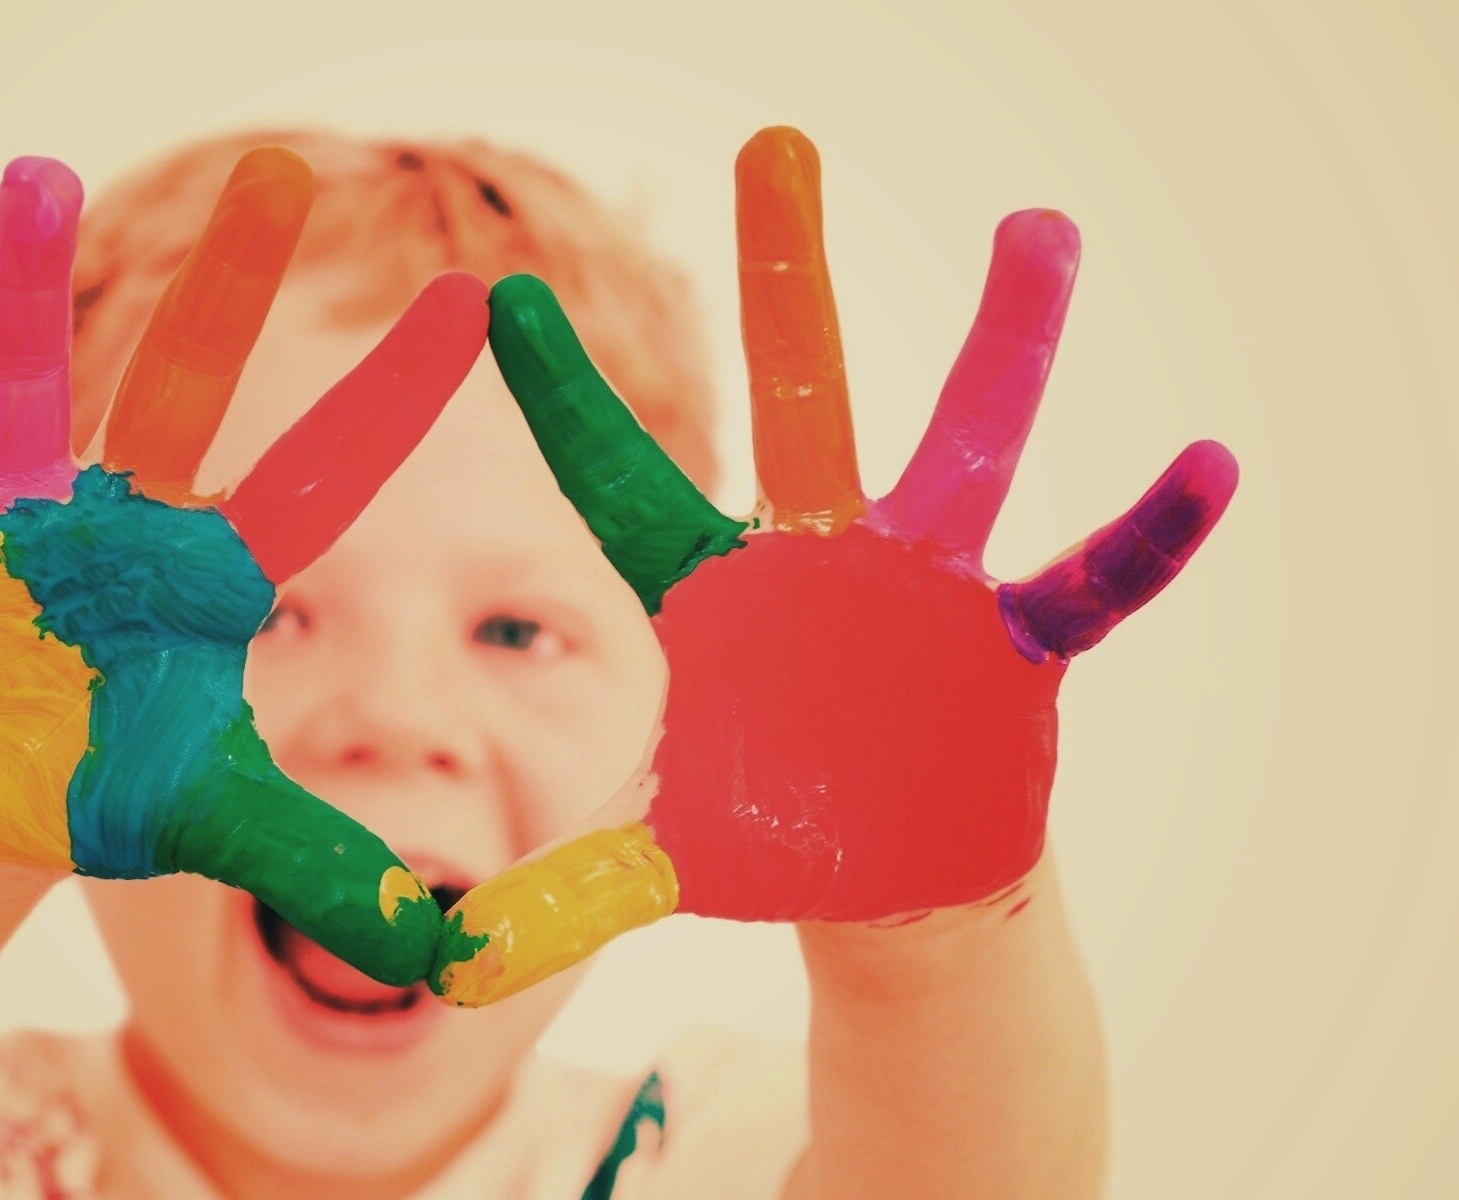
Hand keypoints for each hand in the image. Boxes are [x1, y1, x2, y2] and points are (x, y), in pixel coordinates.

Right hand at [0, 149, 486, 984]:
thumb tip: (442, 950)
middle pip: (186, 391)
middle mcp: (122, 524)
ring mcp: (18, 528)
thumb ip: (321, 868)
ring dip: (20, 293)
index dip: (391, 403)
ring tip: (33, 184)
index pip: (324, 480)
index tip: (469, 312)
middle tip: (282, 170)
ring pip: (19, 389)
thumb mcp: (215, 823)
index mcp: (209, 575)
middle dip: (230, 291)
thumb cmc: (104, 785)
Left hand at [432, 127, 1237, 1004]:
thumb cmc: (772, 833)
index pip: (622, 486)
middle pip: (801, 404)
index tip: (497, 301)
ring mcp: (923, 588)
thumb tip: (444, 965)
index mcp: (716, 592)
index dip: (565, 401)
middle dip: (788, 281)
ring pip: (965, 448)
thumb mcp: (667, 860)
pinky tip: (1207, 467)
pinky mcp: (1010, 643)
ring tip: (1042, 232)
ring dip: (1006, 345)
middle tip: (777, 145)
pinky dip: (1144, 536)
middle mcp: (819, 560)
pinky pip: (1087, 582)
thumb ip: (567, 893)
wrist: (891, 867)